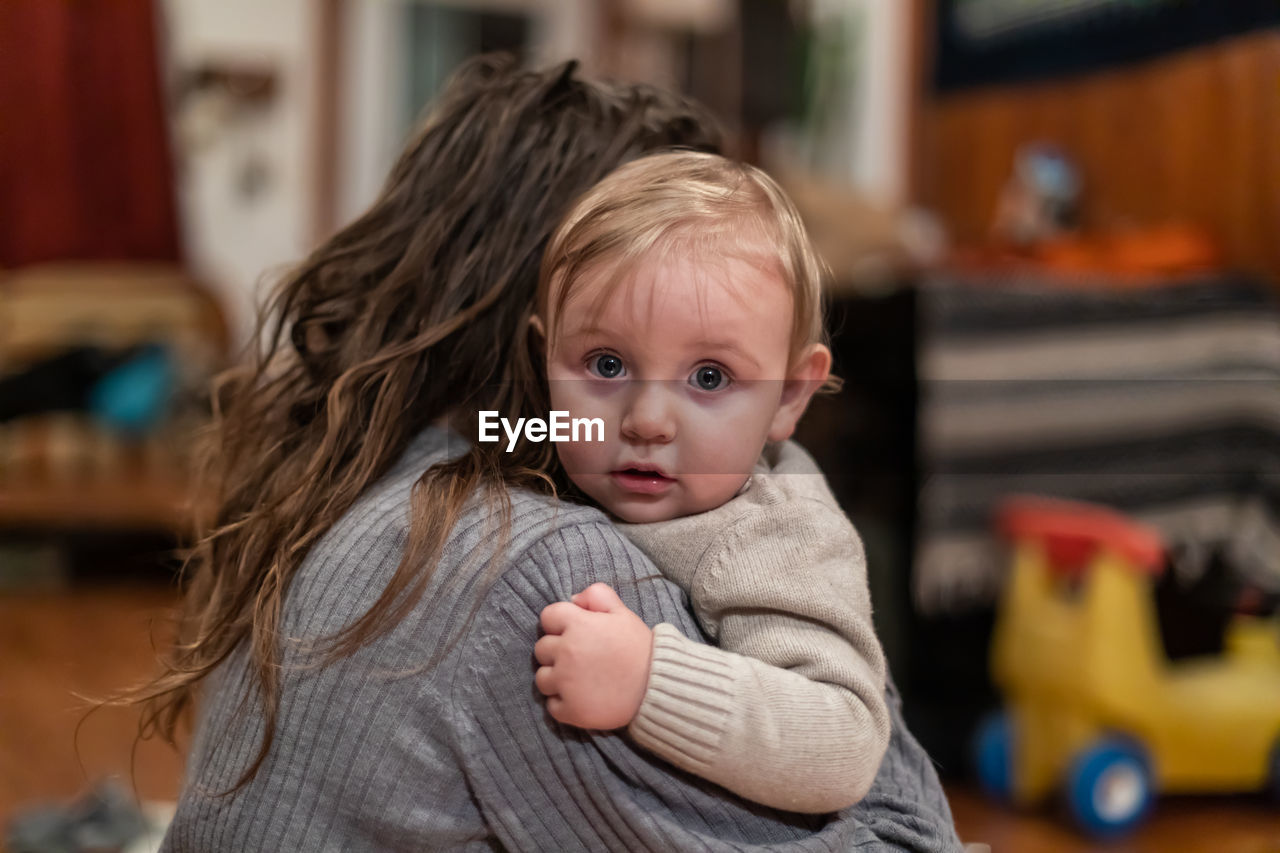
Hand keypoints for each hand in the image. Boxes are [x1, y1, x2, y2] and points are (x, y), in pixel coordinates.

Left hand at [534, 583, 653, 729]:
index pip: (548, 617)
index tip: (575, 632)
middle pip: (541, 649)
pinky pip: (551, 706)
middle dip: (557, 651)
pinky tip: (581, 698)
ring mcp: (566, 683)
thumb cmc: (640, 648)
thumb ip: (598, 596)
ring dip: (556, 678)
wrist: (658, 686)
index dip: (560, 623)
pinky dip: (563, 703)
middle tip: (580, 658)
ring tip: (579, 680)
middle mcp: (567, 652)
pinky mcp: (571, 710)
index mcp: (578, 625)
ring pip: (542, 678)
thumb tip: (574, 599)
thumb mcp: (623, 613)